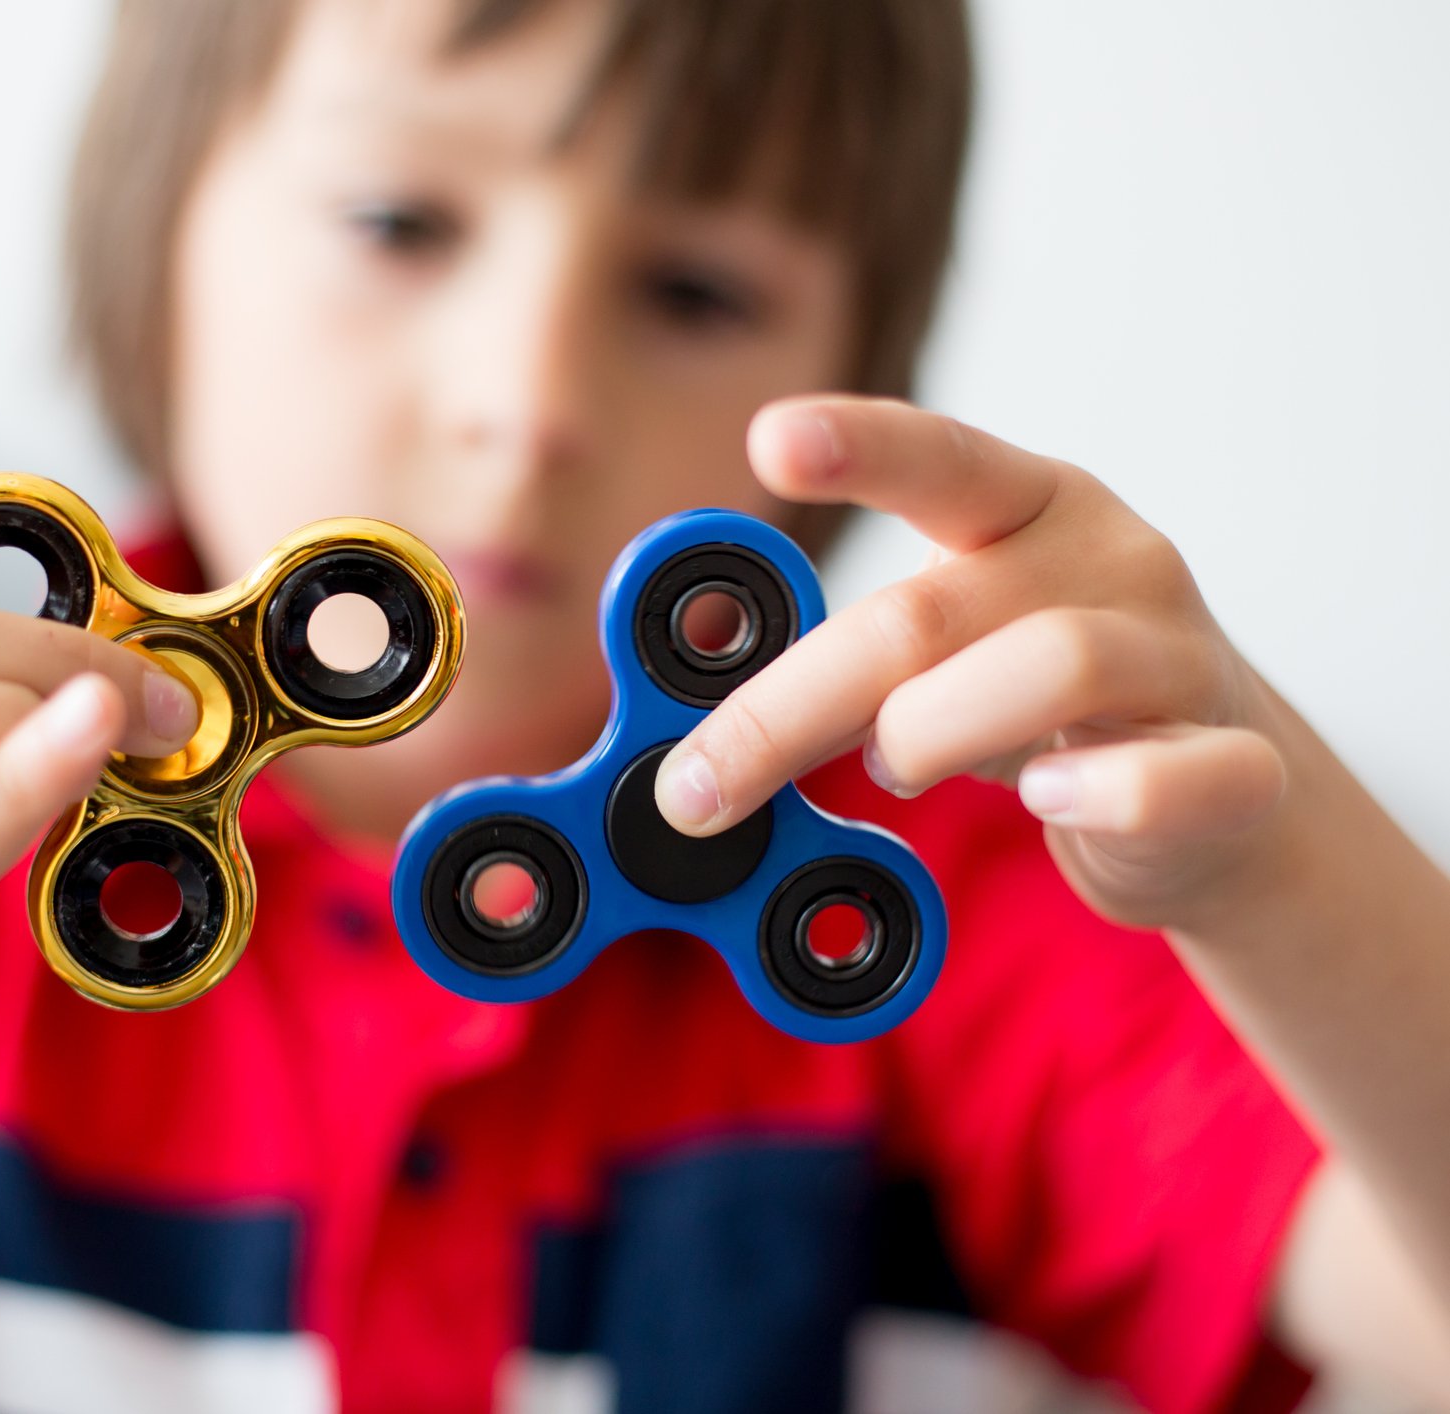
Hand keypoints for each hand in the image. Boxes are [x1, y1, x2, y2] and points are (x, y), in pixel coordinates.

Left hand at [653, 396, 1289, 930]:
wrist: (1224, 801)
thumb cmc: (1041, 713)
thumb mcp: (944, 655)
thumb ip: (839, 665)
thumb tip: (692, 733)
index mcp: (1027, 508)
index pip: (940, 458)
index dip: (856, 445)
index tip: (770, 440)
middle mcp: (1110, 560)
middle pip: (930, 611)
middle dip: (789, 705)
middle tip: (698, 784)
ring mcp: (1181, 658)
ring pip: (1053, 666)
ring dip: (930, 733)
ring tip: (893, 771)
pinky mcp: (1237, 768)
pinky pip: (1181, 776)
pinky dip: (1107, 792)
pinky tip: (1048, 799)